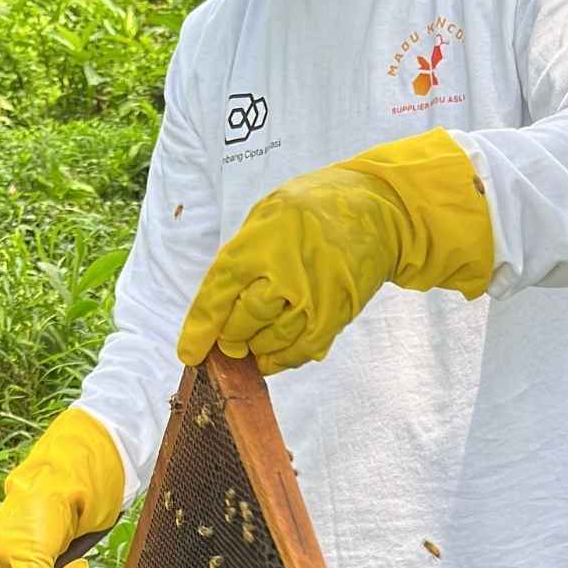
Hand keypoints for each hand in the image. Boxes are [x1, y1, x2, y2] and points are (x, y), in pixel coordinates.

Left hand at [178, 128, 491, 374]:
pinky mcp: (334, 317)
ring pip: (269, 341)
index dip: (200, 328)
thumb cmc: (314, 209)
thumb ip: (242, 256)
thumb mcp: (267, 214)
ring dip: (255, 348)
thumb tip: (221, 303)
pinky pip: (299, 351)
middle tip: (228, 339)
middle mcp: (284, 274)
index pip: (218, 293)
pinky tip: (273, 353)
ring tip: (253, 341)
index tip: (189, 351)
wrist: (378, 213)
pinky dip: (281, 358)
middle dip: (229, 338)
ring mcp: (312, 299)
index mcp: (260, 243)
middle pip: (242, 323)